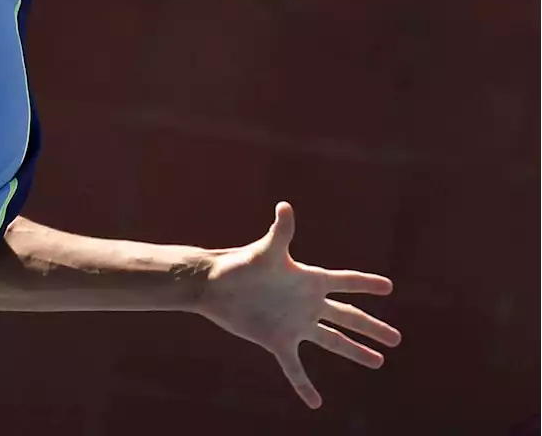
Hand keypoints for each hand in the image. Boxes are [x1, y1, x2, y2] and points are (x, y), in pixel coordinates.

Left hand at [194, 202, 401, 408]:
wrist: (213, 285)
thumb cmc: (240, 264)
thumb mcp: (265, 250)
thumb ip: (281, 232)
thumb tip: (285, 207)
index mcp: (309, 280)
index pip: (345, 281)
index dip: (366, 284)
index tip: (388, 287)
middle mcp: (307, 303)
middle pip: (348, 317)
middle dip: (372, 328)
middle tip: (396, 338)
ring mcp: (294, 324)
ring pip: (332, 341)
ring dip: (355, 352)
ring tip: (378, 362)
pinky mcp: (277, 340)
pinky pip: (294, 368)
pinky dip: (303, 385)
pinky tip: (315, 402)